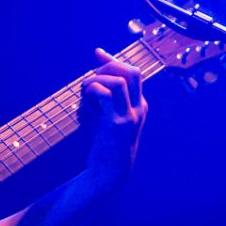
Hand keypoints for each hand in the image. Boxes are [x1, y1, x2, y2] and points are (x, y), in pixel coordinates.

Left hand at [81, 48, 148, 184]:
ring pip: (118, 80)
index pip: (132, 72)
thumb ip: (103, 95)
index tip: (97, 52)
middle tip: (92, 77)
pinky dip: (92, 92)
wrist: (109, 172)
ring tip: (86, 92)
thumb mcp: (106, 116)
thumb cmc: (105, 143)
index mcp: (138, 104)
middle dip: (109, 65)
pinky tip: (86, 105)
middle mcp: (139, 107)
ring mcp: (130, 115)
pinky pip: (105, 93)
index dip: (113, 59)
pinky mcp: (117, 123)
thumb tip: (93, 72)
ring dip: (97, 80)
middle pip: (132, 71)